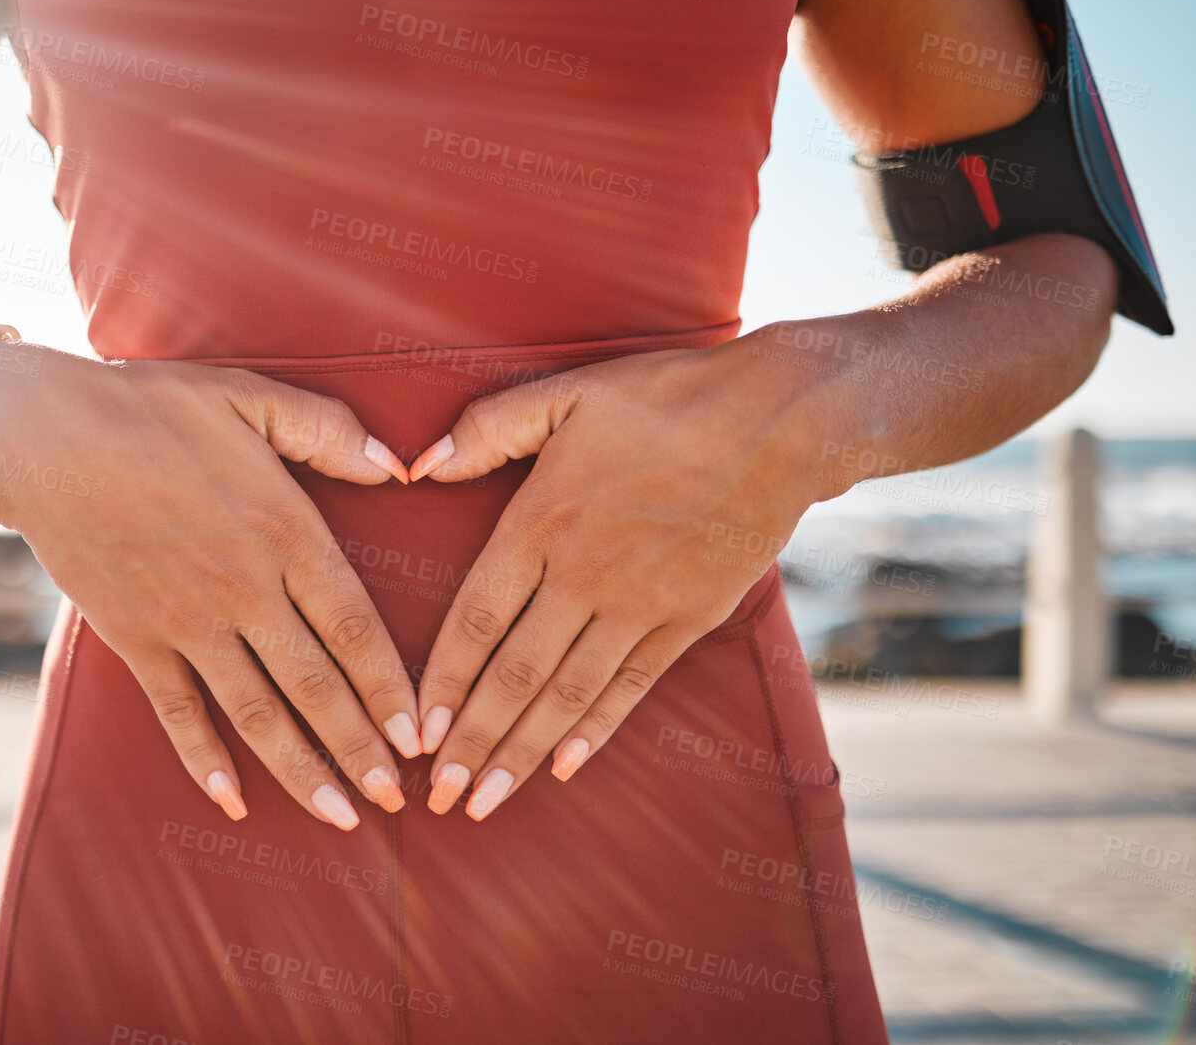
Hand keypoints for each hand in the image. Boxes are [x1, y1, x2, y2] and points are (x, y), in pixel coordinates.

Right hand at [0, 341, 419, 828]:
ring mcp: (187, 621)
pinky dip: (205, 760)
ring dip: (302, 770)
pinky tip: (233, 802)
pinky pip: (178, 712)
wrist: (42, 437)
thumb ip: (328, 430)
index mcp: (284, 530)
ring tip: (341, 816)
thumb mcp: (252, 395)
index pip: (354, 626)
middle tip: (396, 798)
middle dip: (361, 748)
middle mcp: (244, 589)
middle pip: (316, 684)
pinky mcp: (135, 638)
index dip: (390, 687)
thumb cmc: (153, 408)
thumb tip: (397, 465)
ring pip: (257, 712)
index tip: (418, 736)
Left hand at [406, 337, 821, 818]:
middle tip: (440, 798)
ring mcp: (640, 602)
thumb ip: (488, 429)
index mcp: (543, 520)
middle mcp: (585, 573)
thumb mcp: (566, 393)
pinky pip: (632, 686)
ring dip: (523, 753)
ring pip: (568, 693)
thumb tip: (419, 465)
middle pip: (515, 674)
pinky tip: (564, 766)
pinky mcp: (689, 617)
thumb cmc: (666, 396)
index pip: (477, 618)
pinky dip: (596, 730)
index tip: (414, 731)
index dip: (442, 680)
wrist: (780, 418)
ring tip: (486, 802)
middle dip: (473, 741)